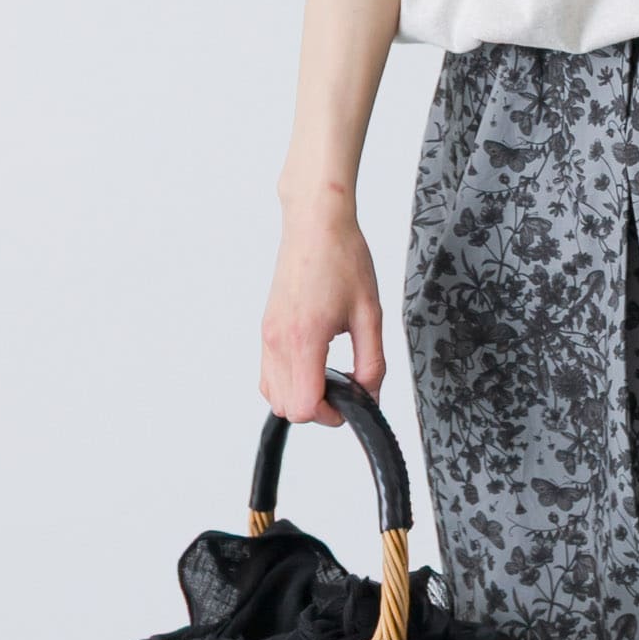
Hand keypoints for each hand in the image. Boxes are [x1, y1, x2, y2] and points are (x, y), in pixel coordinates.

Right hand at [261, 186, 385, 425]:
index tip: (351, 401)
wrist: (316, 225)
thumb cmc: (343, 259)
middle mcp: (278, 342)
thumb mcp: (370, 313)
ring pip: (273, 395)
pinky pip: (268, 374)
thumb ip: (372, 361)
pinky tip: (314, 363)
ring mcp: (267, 336)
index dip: (331, 414)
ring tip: (330, 373)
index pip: (304, 406)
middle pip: (286, 409)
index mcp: (304, 339)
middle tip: (345, 388)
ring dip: (301, 396)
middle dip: (318, 409)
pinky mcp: (266, 329)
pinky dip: (288, 381)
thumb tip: (369, 395)